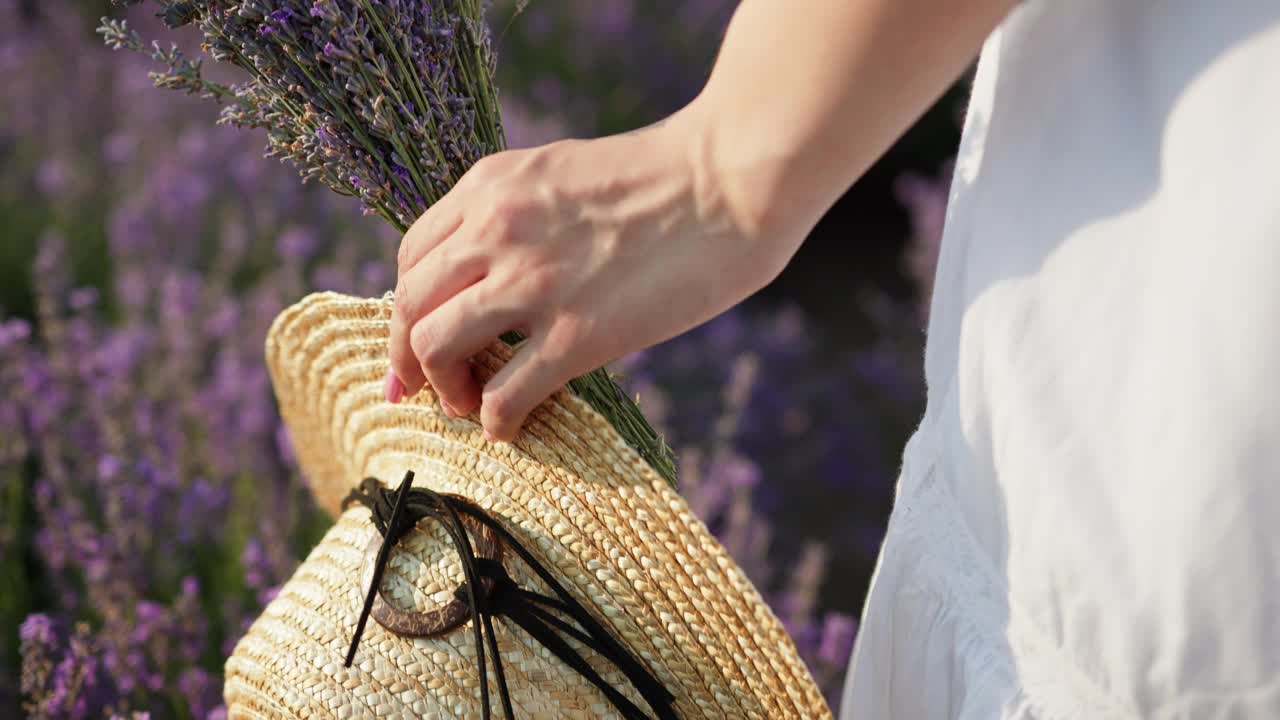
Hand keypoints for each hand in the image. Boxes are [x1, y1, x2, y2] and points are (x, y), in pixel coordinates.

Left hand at [386, 102, 801, 441]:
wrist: (731, 180)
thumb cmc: (663, 177)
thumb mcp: (561, 173)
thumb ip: (514, 214)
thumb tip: (489, 271)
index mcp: (491, 186)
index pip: (412, 259)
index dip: (404, 310)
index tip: (411, 343)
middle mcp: (496, 230)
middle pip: (410, 307)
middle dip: (407, 357)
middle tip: (423, 390)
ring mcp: (533, 284)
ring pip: (436, 348)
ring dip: (444, 390)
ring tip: (467, 405)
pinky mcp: (577, 335)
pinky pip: (502, 395)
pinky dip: (494, 421)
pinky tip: (509, 428)